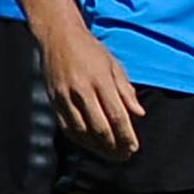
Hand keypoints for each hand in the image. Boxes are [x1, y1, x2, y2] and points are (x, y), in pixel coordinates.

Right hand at [45, 26, 141, 155]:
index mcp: (100, 81)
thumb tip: (139, 114)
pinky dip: (80, 139)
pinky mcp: (53, 100)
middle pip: (99, 127)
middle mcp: (81, 91)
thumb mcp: (115, 66)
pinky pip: (66, 126)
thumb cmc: (92, 51)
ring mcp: (64, 97)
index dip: (126, 134)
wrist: (59, 37)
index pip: (116, 115)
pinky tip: (91, 145)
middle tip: (124, 155)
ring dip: (97, 147)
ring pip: (81, 130)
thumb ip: (126, 91)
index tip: (134, 147)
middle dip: (114, 145)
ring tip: (110, 154)